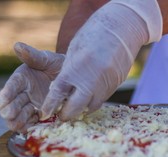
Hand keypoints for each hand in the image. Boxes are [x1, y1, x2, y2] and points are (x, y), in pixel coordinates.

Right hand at [0, 42, 64, 131]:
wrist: (74, 77)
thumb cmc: (58, 65)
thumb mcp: (48, 59)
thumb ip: (33, 56)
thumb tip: (17, 46)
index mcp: (22, 78)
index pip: (11, 87)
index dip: (4, 95)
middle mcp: (24, 93)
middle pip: (13, 104)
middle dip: (10, 110)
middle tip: (8, 115)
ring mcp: (32, 105)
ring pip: (20, 116)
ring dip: (18, 121)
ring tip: (17, 125)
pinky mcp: (42, 114)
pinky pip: (33, 122)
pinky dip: (31, 126)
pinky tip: (31, 129)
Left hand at [40, 0, 161, 120]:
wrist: (122, 28)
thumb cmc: (93, 35)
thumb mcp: (75, 50)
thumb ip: (69, 71)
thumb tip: (63, 90)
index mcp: (74, 69)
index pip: (58, 93)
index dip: (51, 105)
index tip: (46, 114)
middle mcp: (90, 80)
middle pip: (76, 107)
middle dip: (68, 114)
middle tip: (63, 116)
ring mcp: (105, 84)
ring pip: (92, 106)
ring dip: (83, 108)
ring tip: (77, 106)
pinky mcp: (116, 85)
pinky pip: (103, 98)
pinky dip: (95, 99)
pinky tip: (91, 94)